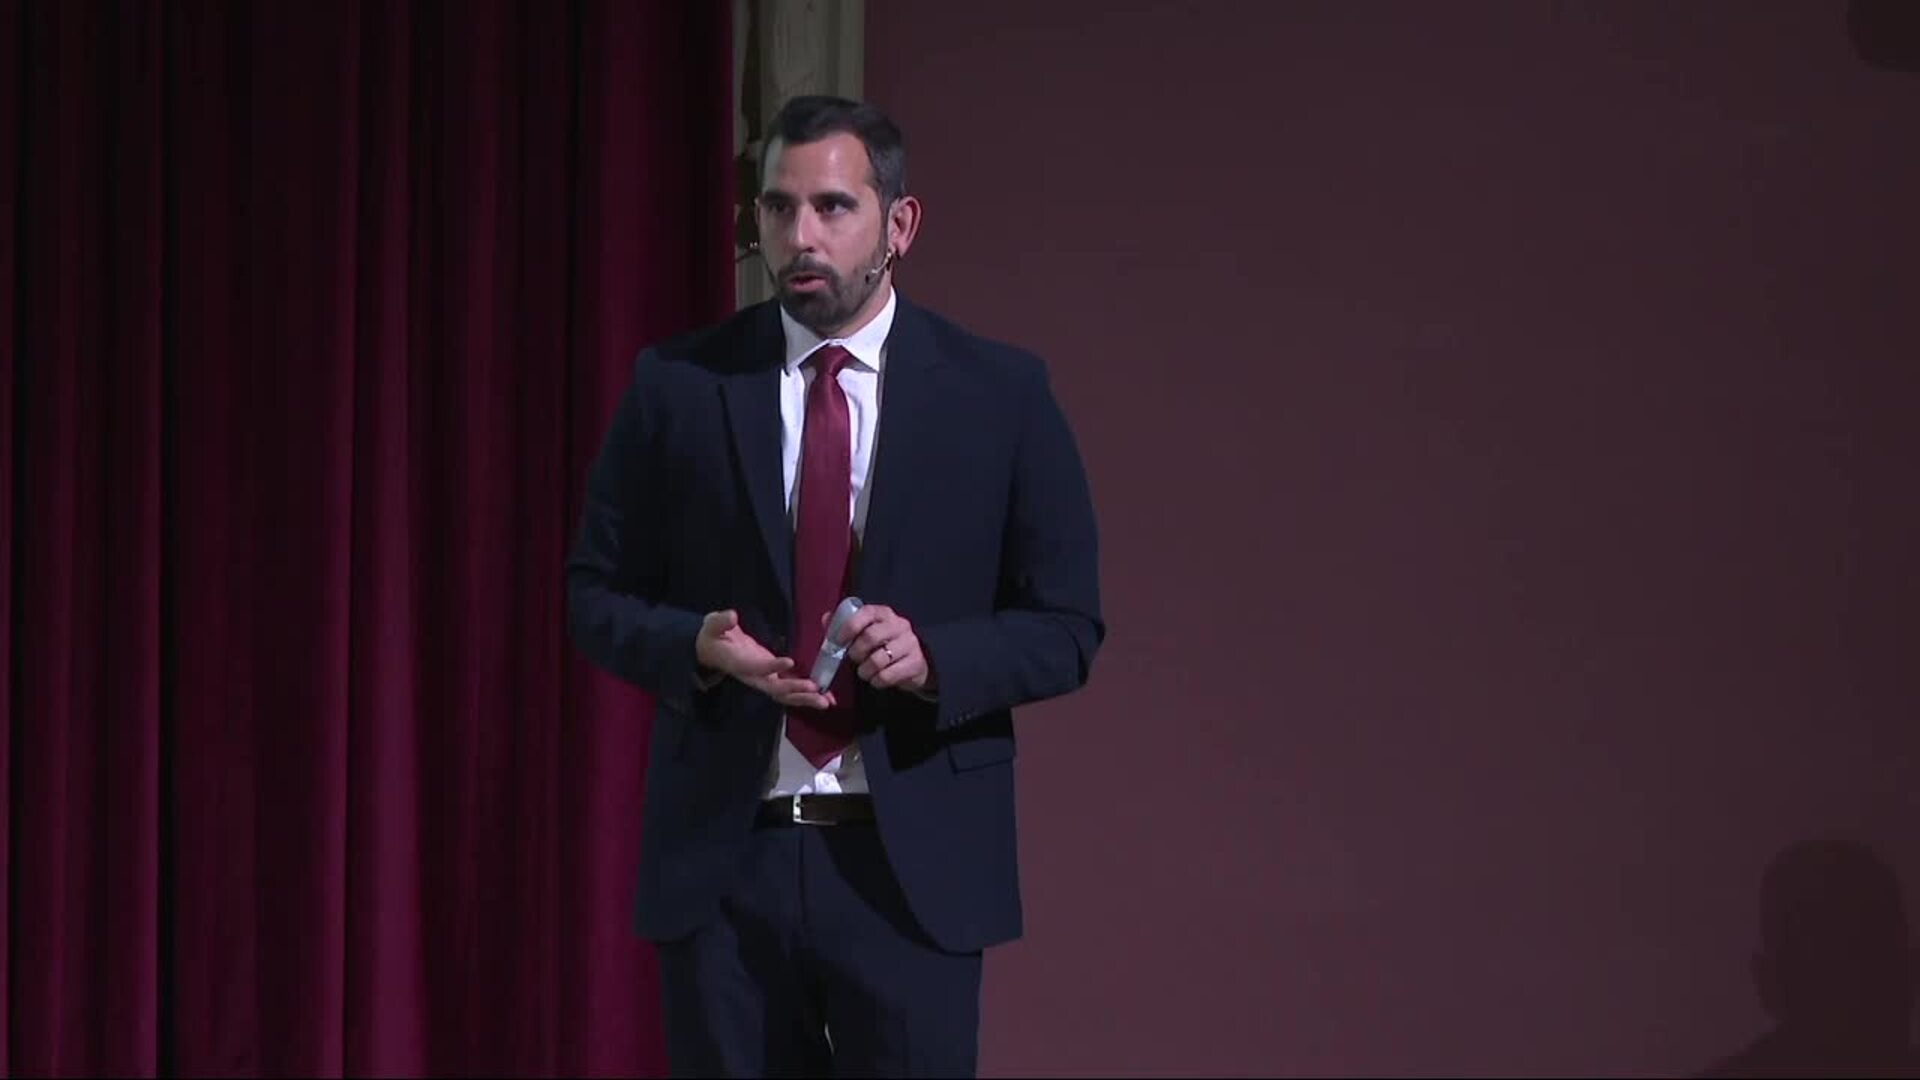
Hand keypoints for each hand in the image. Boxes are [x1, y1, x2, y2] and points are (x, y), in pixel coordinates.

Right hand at [697, 610, 833, 708]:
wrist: (710, 651)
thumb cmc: (712, 637)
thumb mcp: (712, 626)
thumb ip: (720, 622)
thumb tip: (731, 615)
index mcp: (738, 663)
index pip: (755, 667)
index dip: (771, 666)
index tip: (789, 662)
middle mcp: (753, 676)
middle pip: (774, 688)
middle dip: (795, 690)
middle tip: (816, 690)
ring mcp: (763, 678)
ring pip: (784, 693)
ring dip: (805, 698)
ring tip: (826, 701)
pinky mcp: (771, 676)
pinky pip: (790, 689)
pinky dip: (807, 694)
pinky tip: (825, 697)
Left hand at [825, 603, 934, 692]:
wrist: (916, 664)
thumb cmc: (884, 646)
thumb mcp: (867, 632)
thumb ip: (846, 625)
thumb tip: (826, 618)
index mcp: (884, 614)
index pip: (867, 612)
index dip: (849, 626)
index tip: (838, 641)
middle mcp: (899, 625)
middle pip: (870, 637)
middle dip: (856, 652)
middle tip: (855, 659)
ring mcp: (910, 644)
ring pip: (878, 659)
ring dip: (865, 670)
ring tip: (865, 672)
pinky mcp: (915, 663)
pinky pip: (887, 676)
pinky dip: (876, 681)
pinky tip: (877, 679)